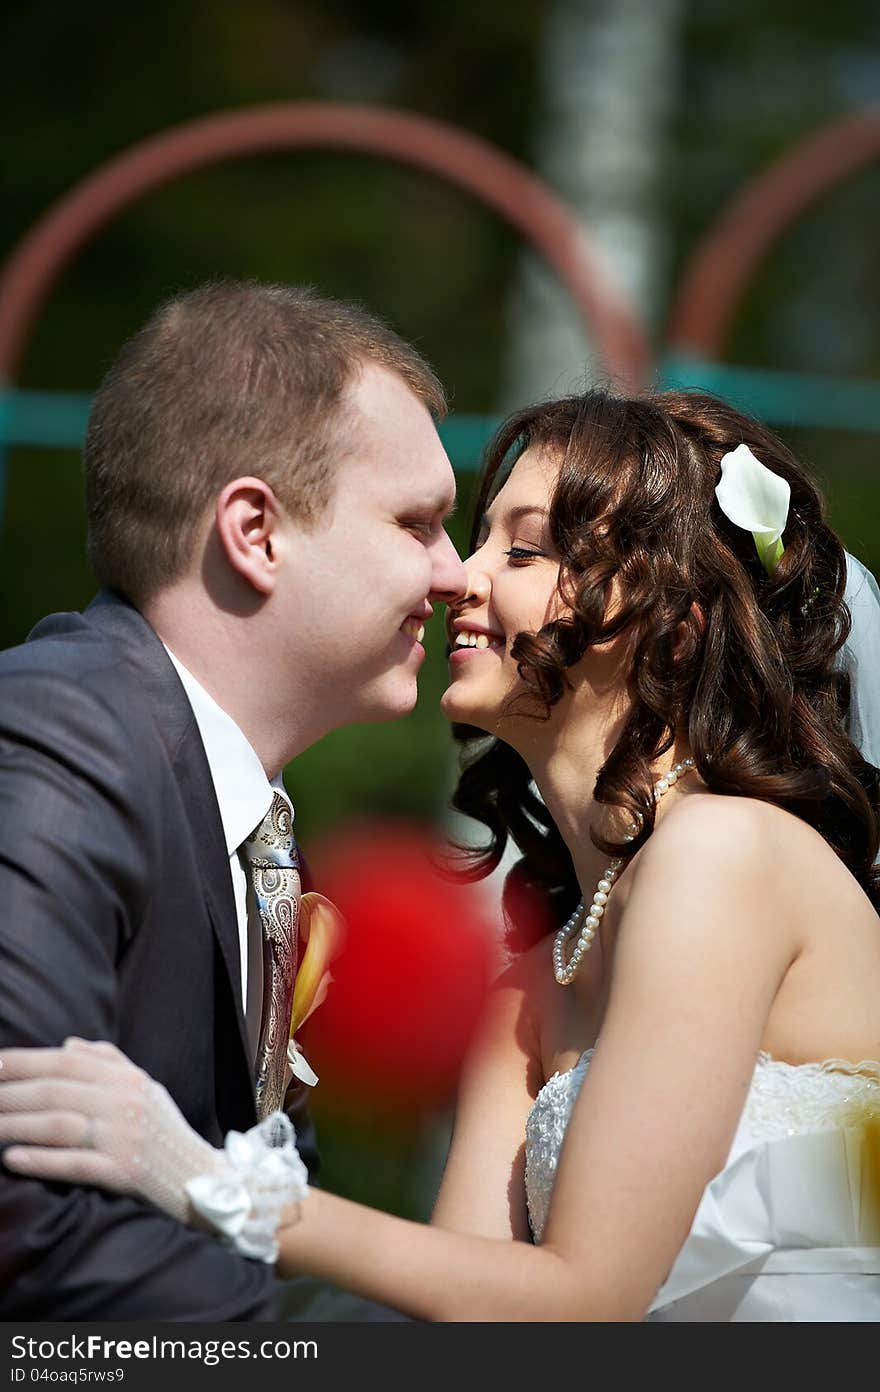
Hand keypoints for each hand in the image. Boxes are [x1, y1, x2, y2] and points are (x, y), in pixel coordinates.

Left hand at [0, 1038, 220, 1221]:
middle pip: (56, 1091)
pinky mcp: (123, 1173)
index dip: (24, 1061)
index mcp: (127, 1078)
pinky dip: (40, 1161)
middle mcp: (125, 1102)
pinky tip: (11, 1158)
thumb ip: (108, 1061)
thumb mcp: (144, 1086)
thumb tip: (66, 1045)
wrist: (197, 1176)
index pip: (66, 1061)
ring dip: (15, 1125)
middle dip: (9, 1092)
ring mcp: (124, 1138)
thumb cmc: (163, 1129)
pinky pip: (74, 1164)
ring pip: (59, 1125)